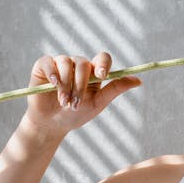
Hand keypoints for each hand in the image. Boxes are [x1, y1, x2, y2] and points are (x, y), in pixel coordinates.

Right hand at [24, 51, 140, 136]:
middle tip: (74, 104)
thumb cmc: (76, 114)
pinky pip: (48, 61)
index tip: (102, 75)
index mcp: (93, 72)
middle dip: (80, 85)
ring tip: (63, 102)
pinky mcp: (44, 66)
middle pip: (83, 63)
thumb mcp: (98, 103)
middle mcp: (78, 65)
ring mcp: (60, 64)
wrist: (52, 124)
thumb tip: (139, 80)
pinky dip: (52, 72)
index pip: (102, 58)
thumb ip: (115, 89)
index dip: (103, 63)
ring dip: (66, 84)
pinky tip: (53, 84)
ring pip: (66, 62)